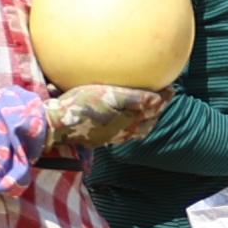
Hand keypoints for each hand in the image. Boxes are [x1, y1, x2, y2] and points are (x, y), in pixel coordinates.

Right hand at [51, 84, 169, 150]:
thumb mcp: (107, 96)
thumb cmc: (80, 106)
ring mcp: (110, 137)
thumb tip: (155, 99)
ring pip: (136, 131)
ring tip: (150, 112)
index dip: (162, 100)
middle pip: (147, 121)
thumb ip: (132, 99)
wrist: (56, 125)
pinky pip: (123, 135)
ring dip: (147, 121)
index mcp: (126, 119)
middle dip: (157, 110)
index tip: (171, 88)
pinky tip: (125, 123)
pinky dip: (132, 128)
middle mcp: (121, 131)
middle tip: (164, 97)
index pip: (151, 109)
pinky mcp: (99, 139)